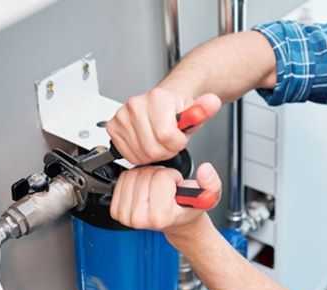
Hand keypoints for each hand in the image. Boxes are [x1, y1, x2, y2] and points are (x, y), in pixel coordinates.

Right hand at [106, 88, 221, 164]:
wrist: (164, 103)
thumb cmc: (177, 109)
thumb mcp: (196, 112)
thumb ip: (204, 110)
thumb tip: (212, 102)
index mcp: (157, 98)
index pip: (166, 136)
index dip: (177, 143)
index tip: (179, 138)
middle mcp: (136, 104)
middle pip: (152, 148)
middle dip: (165, 151)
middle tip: (169, 142)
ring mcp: (122, 115)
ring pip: (140, 154)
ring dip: (153, 155)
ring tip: (158, 142)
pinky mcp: (113, 127)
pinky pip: (127, 154)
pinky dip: (139, 154)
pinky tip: (145, 143)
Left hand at [110, 162, 221, 241]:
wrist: (176, 222)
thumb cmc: (187, 209)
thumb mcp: (209, 197)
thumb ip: (212, 183)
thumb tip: (205, 171)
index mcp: (160, 217)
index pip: (160, 178)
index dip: (172, 178)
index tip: (175, 189)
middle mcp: (140, 219)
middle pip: (145, 175)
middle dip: (158, 176)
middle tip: (165, 189)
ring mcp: (127, 217)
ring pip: (132, 175)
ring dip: (146, 176)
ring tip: (156, 189)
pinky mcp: (117, 211)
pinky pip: (122, 180)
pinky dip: (134, 180)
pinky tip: (144, 190)